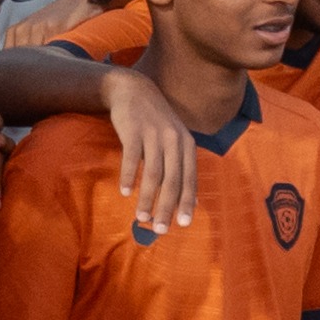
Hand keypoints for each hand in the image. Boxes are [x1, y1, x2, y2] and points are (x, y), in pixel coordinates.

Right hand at [103, 58, 198, 236]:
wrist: (133, 90)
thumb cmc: (155, 122)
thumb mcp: (175, 141)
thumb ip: (183, 167)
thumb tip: (194, 201)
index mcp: (187, 144)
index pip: (189, 178)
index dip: (186, 202)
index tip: (183, 225)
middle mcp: (173, 139)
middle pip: (172, 180)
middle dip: (167, 207)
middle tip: (160, 229)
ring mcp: (153, 134)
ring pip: (153, 173)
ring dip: (147, 198)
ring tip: (141, 217)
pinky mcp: (133, 130)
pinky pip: (131, 158)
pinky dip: (129, 176)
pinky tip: (125, 192)